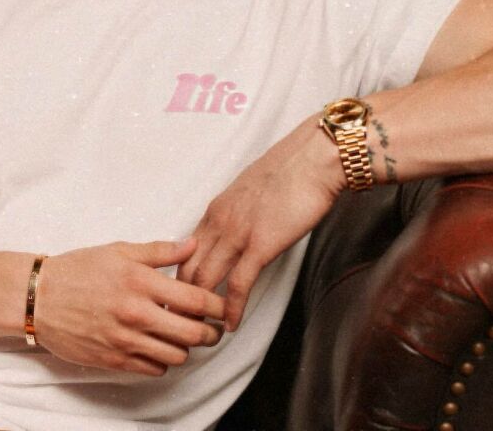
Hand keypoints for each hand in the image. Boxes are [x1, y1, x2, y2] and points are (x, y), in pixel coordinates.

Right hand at [35, 238, 224, 375]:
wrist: (40, 297)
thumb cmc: (80, 269)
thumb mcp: (121, 250)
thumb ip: (160, 251)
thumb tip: (193, 245)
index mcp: (141, 282)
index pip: (195, 300)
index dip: (216, 305)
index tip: (221, 305)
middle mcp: (136, 314)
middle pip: (192, 334)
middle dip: (210, 333)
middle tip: (213, 328)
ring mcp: (125, 341)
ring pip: (176, 356)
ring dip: (186, 348)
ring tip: (185, 337)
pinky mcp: (113, 360)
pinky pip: (153, 369)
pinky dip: (163, 361)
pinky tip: (159, 346)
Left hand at [177, 117, 345, 330]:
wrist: (313, 160)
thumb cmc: (289, 171)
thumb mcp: (250, 190)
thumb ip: (237, 213)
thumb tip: (236, 228)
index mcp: (215, 209)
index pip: (184, 251)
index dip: (180, 278)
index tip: (179, 299)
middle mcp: (218, 222)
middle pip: (187, 269)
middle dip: (181, 299)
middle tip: (181, 323)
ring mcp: (237, 234)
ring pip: (205, 280)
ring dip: (202, 310)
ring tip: (202, 332)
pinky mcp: (260, 245)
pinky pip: (237, 285)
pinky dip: (231, 309)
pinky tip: (231, 325)